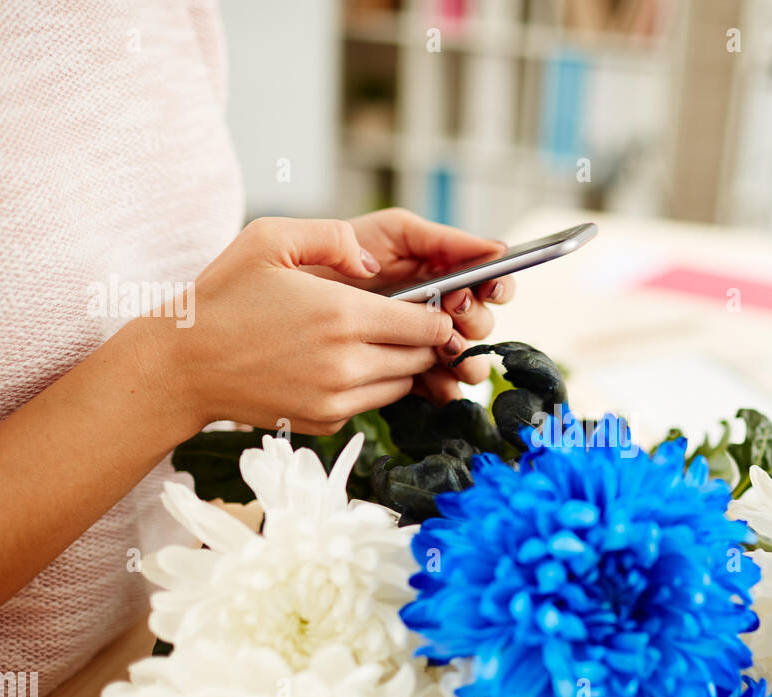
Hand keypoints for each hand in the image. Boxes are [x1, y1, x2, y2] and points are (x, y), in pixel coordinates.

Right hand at [138, 217, 455, 435]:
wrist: (183, 366)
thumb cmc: (224, 297)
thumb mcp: (268, 240)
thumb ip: (333, 237)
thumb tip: (376, 263)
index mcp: (343, 317)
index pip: (429, 324)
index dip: (436, 312)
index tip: (428, 302)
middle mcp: (347, 364)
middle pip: (423, 356)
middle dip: (423, 337)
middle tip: (404, 319)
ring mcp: (338, 400)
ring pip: (403, 383)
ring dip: (399, 362)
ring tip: (372, 339)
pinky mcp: (326, 421)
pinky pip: (372, 403)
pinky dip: (370, 385)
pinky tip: (341, 362)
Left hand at [319, 208, 516, 402]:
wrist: (274, 308)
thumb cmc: (327, 260)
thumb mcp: (385, 233)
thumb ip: (432, 236)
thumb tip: (491, 250)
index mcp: (437, 269)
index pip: (486, 276)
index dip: (497, 283)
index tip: (490, 287)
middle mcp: (435, 306)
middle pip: (480, 319)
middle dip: (476, 319)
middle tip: (455, 314)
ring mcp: (421, 342)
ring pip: (466, 356)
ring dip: (468, 358)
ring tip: (452, 355)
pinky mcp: (404, 372)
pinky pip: (438, 385)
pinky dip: (445, 387)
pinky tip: (440, 386)